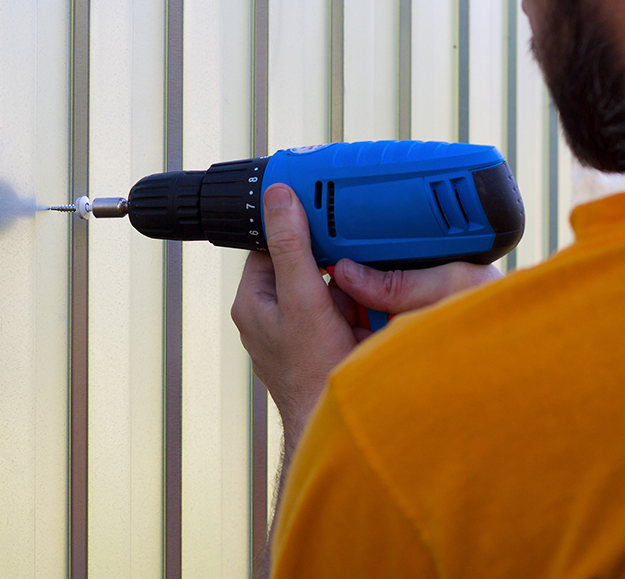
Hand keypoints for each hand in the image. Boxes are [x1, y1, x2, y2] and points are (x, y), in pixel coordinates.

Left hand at [232, 184, 503, 431]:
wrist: (339, 427)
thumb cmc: (312, 374)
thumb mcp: (302, 298)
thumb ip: (291, 247)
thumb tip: (277, 196)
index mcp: (253, 302)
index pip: (270, 246)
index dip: (296, 229)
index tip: (322, 215)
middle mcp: (272, 317)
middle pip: (304, 265)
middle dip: (332, 263)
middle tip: (351, 263)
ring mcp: (300, 333)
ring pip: (328, 288)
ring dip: (350, 288)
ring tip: (358, 303)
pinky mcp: (326, 346)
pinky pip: (345, 313)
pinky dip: (361, 310)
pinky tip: (370, 320)